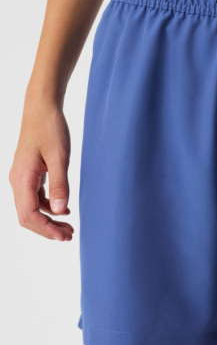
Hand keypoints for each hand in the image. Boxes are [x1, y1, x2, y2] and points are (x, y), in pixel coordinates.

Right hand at [9, 100, 73, 240]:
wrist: (42, 108)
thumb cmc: (50, 128)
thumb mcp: (59, 157)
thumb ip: (60, 185)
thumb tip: (60, 211)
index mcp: (22, 179)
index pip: (28, 216)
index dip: (46, 230)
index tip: (64, 236)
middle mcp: (17, 181)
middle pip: (27, 216)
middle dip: (47, 229)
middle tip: (70, 235)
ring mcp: (22, 178)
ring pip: (31, 208)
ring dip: (49, 219)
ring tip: (69, 227)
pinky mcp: (29, 174)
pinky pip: (35, 198)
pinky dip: (48, 207)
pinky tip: (64, 209)